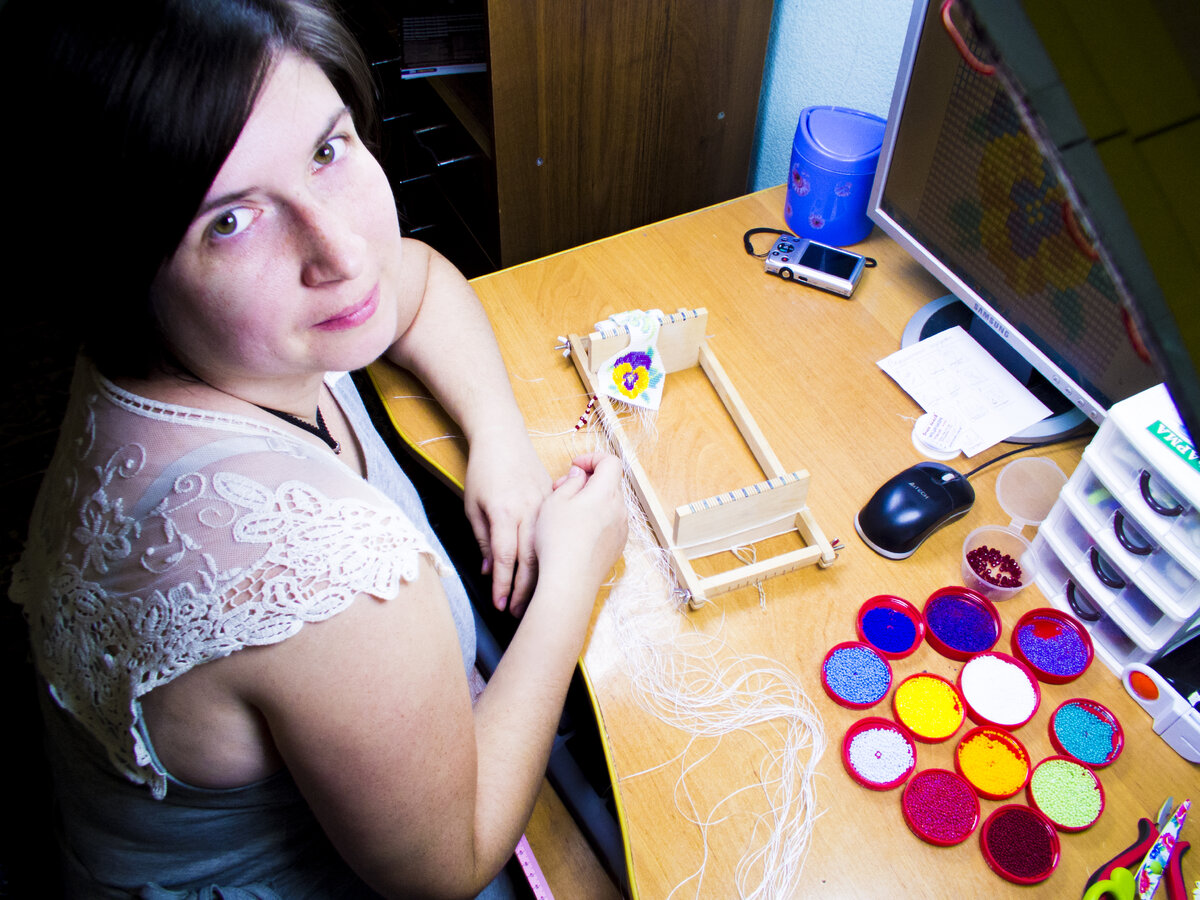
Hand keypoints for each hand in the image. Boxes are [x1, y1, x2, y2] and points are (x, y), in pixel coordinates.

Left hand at [463, 436, 551, 614]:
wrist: (504, 437)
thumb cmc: (484, 470)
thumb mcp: (473, 505)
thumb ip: (482, 538)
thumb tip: (488, 570)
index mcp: (504, 512)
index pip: (505, 557)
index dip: (503, 585)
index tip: (500, 605)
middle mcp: (528, 510)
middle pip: (529, 559)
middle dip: (524, 589)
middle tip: (519, 612)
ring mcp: (544, 505)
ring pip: (546, 548)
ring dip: (540, 576)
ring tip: (535, 599)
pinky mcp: (554, 500)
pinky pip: (554, 532)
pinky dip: (551, 553)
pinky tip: (550, 569)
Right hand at [533, 453, 628, 594]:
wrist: (570, 582)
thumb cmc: (559, 540)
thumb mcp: (555, 502)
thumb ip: (570, 482)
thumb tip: (579, 475)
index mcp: (606, 493)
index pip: (611, 462)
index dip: (593, 458)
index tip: (575, 466)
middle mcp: (620, 510)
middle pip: (610, 483)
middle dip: (587, 481)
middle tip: (562, 490)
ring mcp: (621, 530)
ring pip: (608, 505)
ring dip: (590, 502)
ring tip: (566, 514)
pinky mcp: (617, 547)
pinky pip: (609, 524)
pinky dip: (595, 520)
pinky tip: (575, 533)